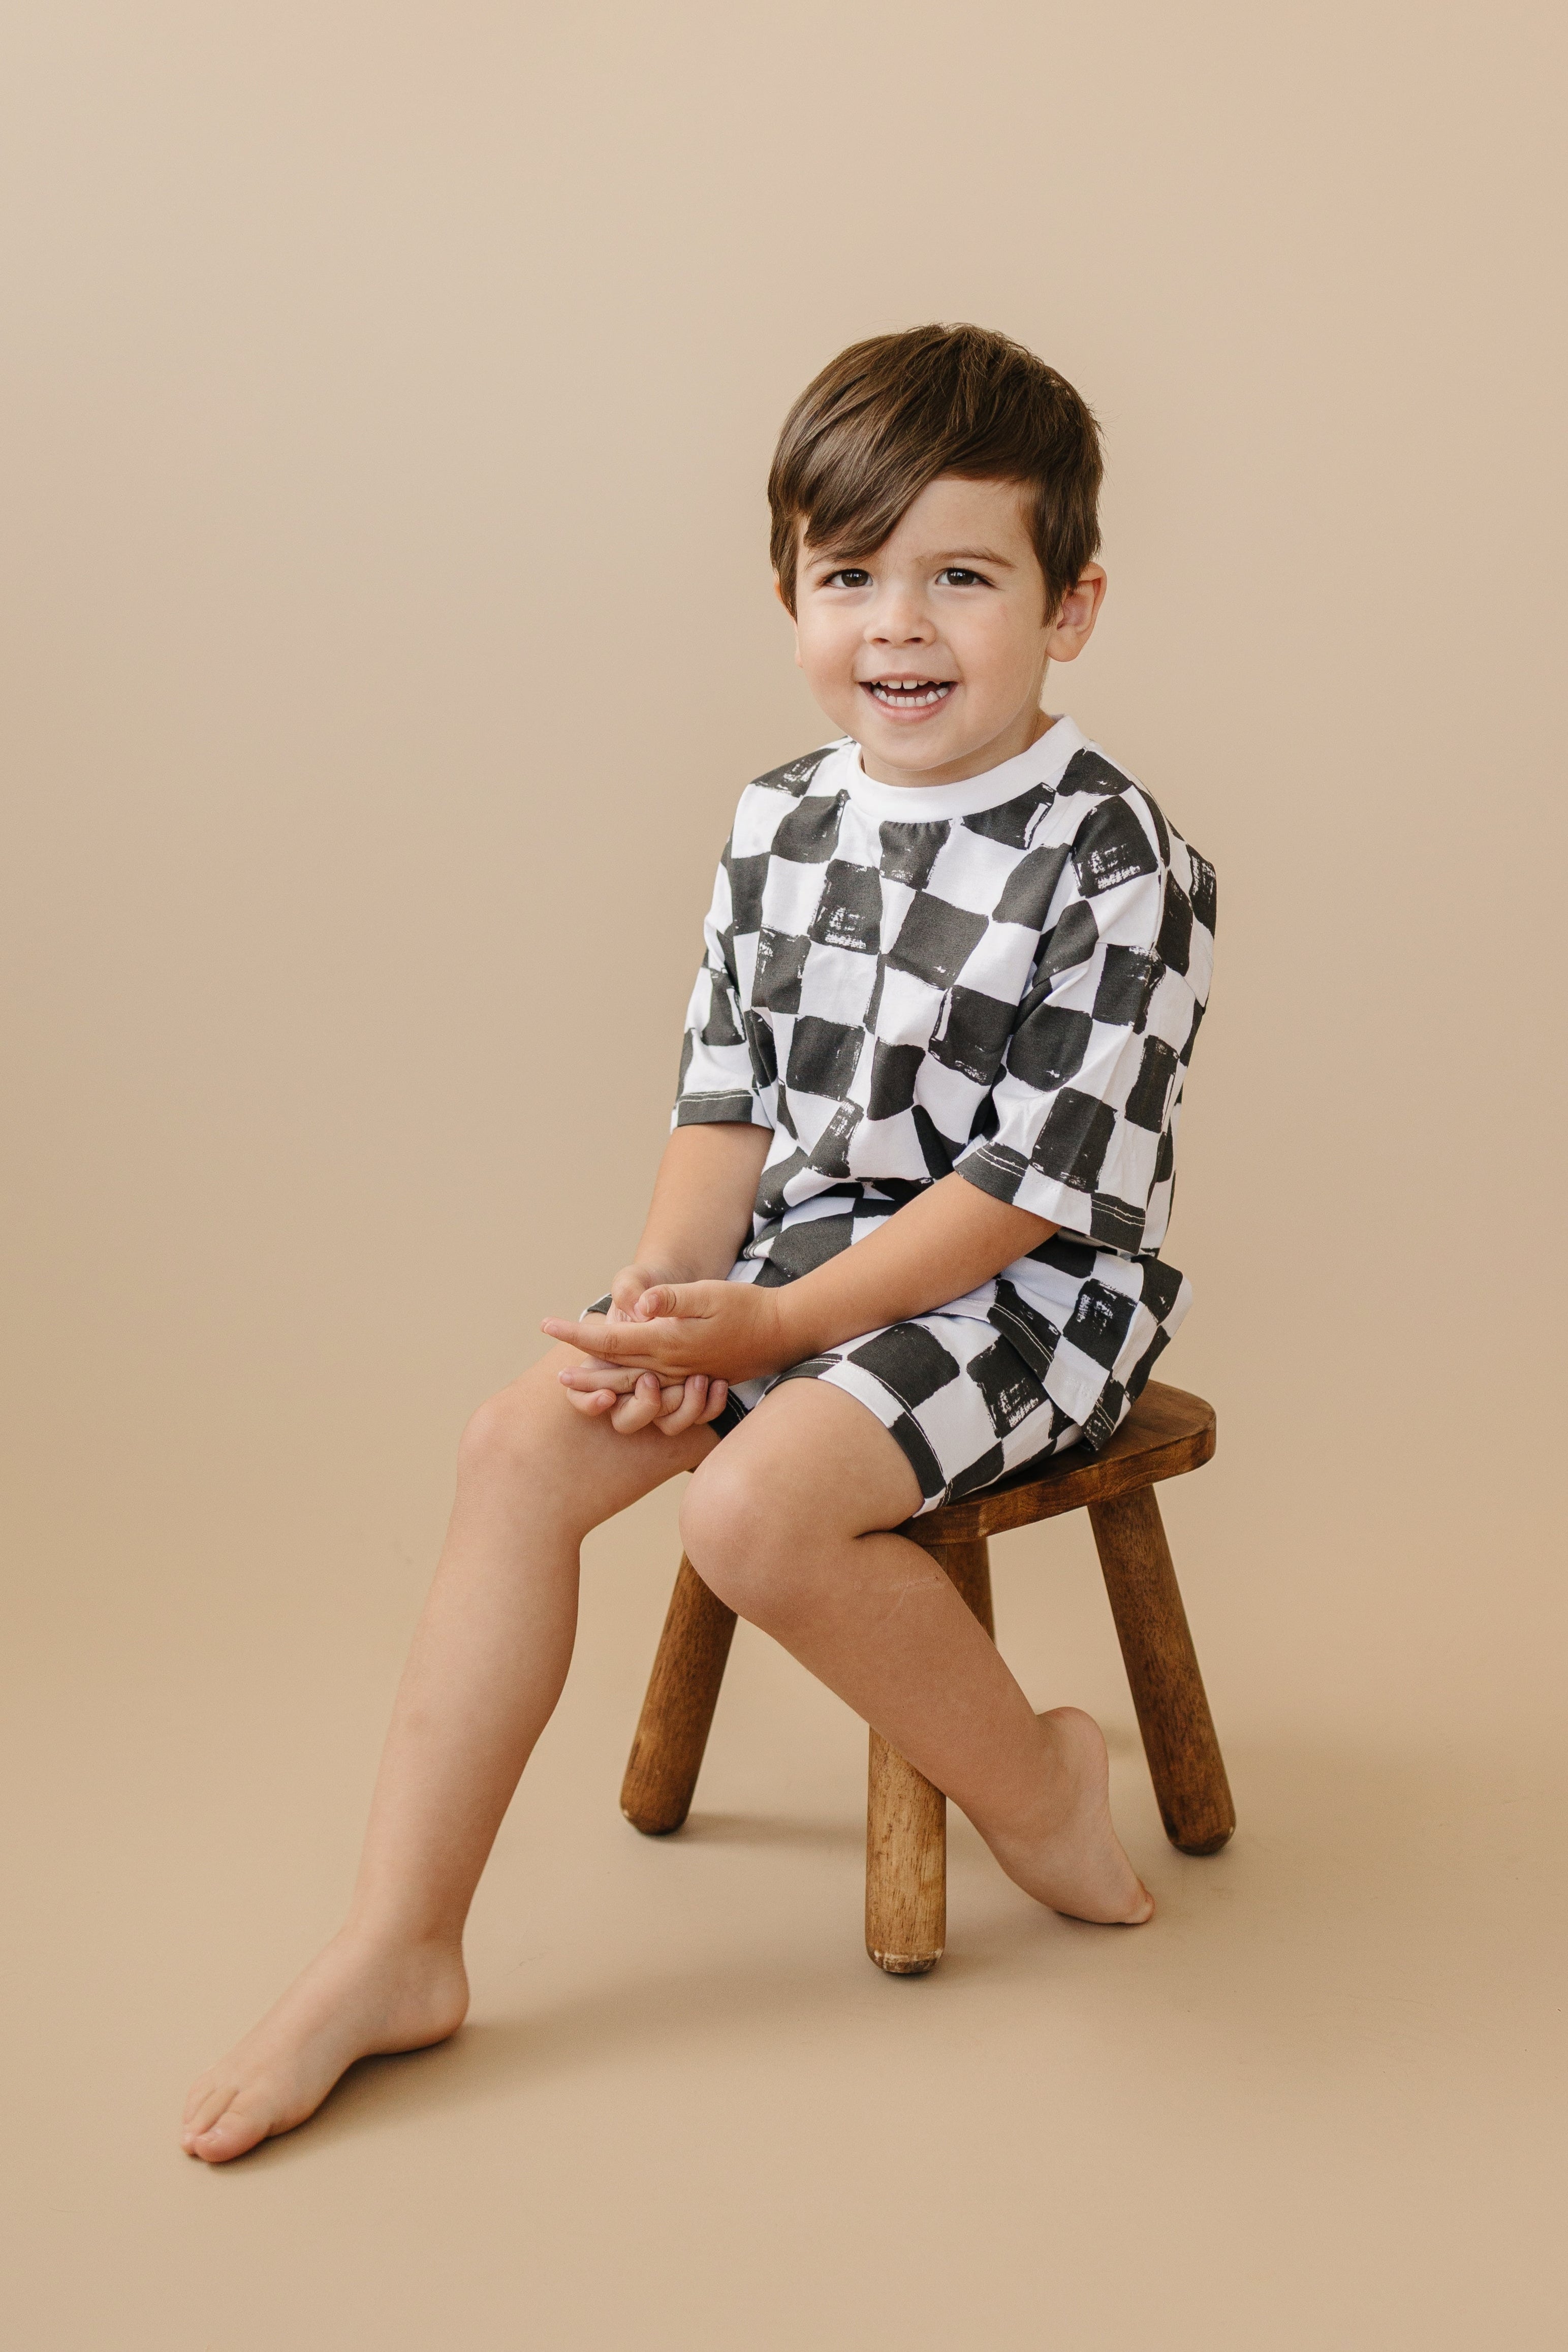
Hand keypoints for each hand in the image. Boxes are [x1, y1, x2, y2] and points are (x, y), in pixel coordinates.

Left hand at [557, 1264, 730, 1437]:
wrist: (781, 1333)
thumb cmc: (746, 1307)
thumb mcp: (709, 1293)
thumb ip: (672, 1299)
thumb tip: (638, 1304)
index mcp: (667, 1341)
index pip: (609, 1340)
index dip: (576, 1333)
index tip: (547, 1325)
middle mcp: (670, 1364)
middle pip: (615, 1372)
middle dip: (584, 1375)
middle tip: (556, 1378)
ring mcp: (682, 1375)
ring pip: (634, 1386)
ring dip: (604, 1387)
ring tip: (582, 1387)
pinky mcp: (693, 1378)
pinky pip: (657, 1393)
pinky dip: (634, 1392)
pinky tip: (625, 1390)